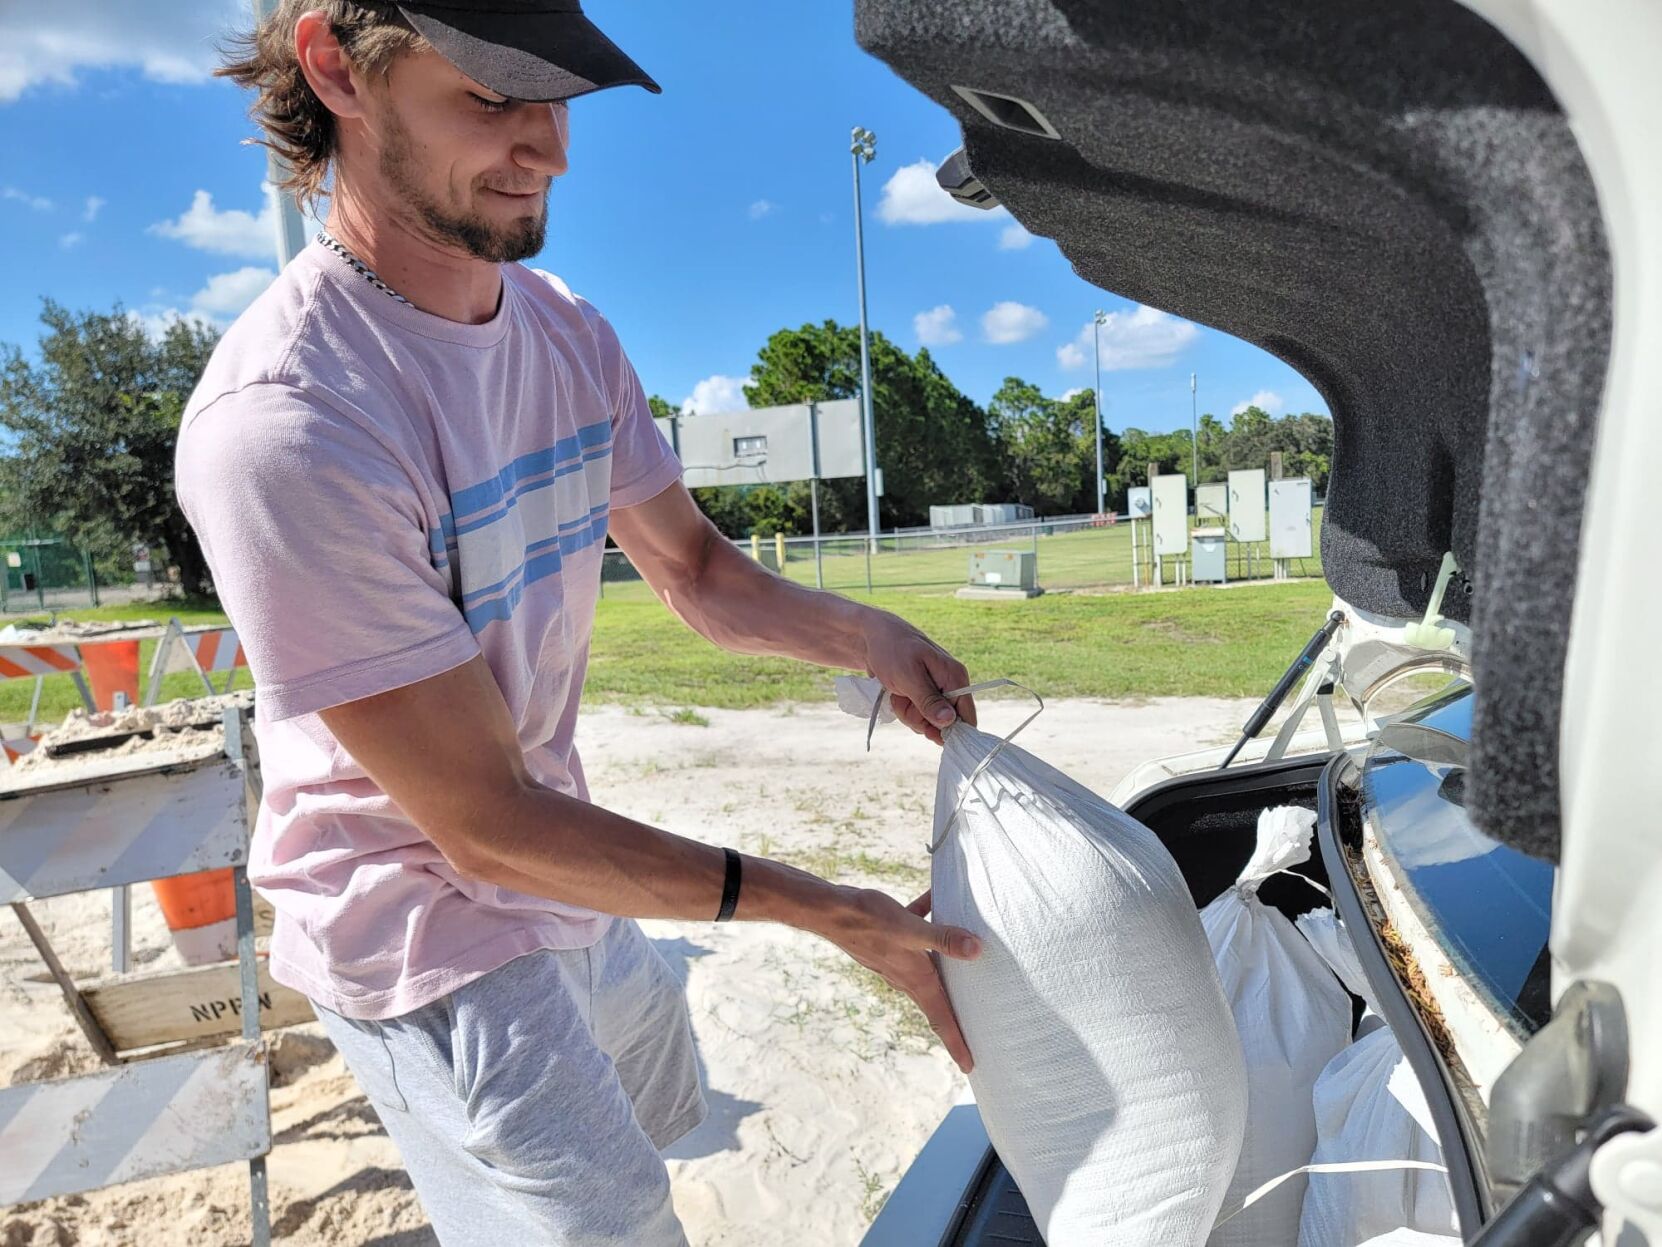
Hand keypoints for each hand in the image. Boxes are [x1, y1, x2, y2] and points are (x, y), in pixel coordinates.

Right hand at [815, 885, 980, 1072]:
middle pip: (937, 1003)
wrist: (830, 911)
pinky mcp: (888, 943)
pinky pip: (914, 937)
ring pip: (927, 969)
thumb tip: (976, 950)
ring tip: (966, 964)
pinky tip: (934, 901)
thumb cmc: (869, 920)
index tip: (969, 1067)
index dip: (957, 1043)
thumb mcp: (910, 929)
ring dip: (946, 968)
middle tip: (974, 1033)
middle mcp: (906, 976)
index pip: (941, 1020)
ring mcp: (895, 961)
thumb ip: (944, 938)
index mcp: (916, 979)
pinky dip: (926, 923)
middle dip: (954, 1018)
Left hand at [861, 612, 978, 744]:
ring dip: (909, 713)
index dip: (951, 731)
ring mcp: (936, 690)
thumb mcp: (908, 677)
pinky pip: (918, 714)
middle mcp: (950, 685)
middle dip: (921, 719)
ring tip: (897, 694)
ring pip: (928, 720)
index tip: (928, 732)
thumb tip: (950, 721)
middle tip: (904, 702)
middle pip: (945, 723)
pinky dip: (904, 709)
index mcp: (955, 677)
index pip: (967, 716)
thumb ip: (929, 700)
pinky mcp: (923, 694)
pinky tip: (896, 695)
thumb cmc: (891, 650)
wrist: (871, 636)